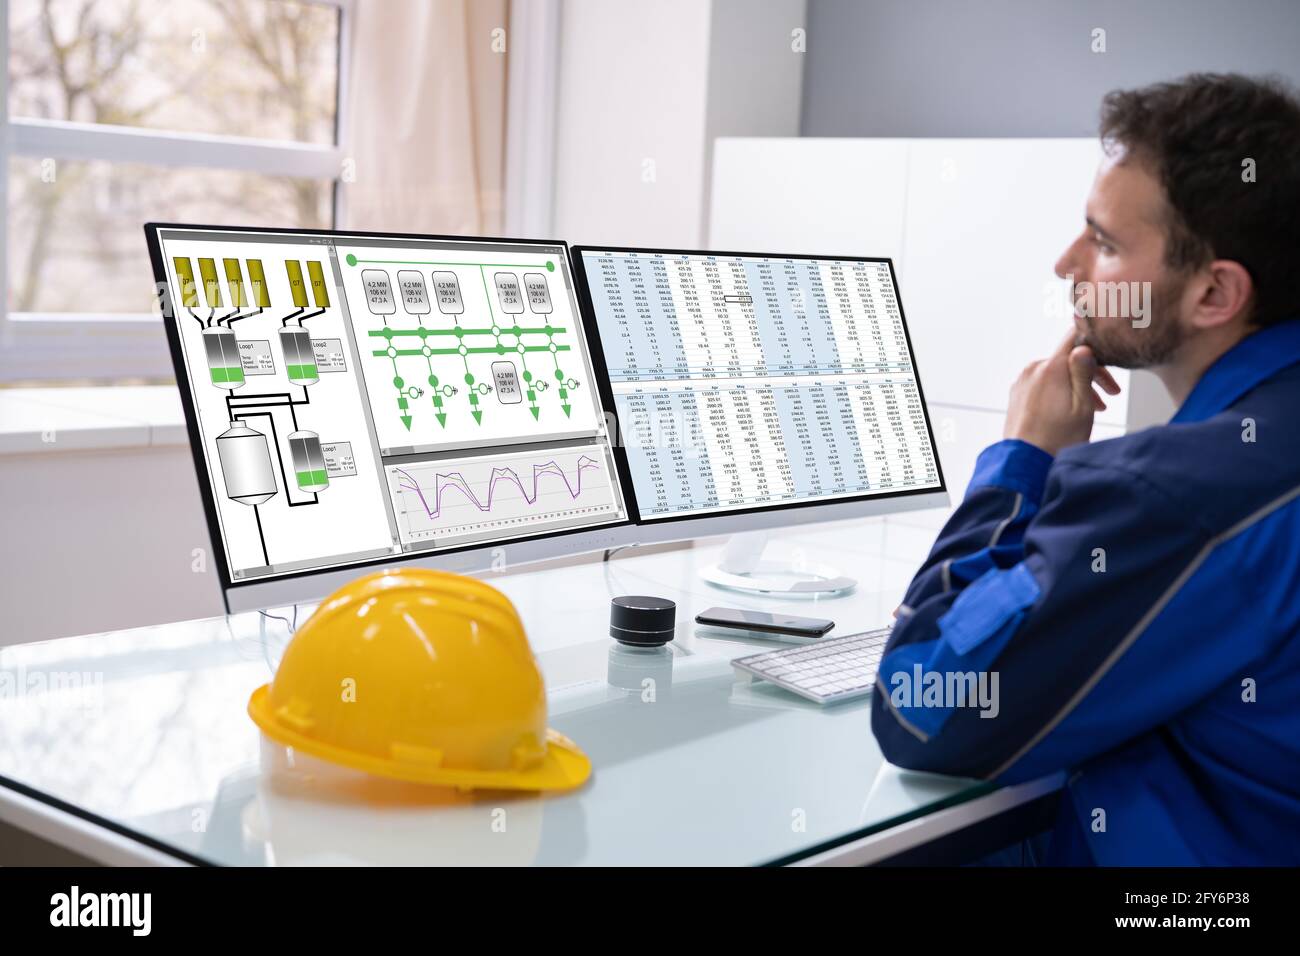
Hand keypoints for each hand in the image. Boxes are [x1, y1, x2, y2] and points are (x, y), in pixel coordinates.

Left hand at [1003, 330, 1121, 455]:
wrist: (1026, 464)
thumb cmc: (1057, 440)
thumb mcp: (1082, 405)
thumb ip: (1084, 373)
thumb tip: (1084, 346)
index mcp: (1050, 368)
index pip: (1074, 336)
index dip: (1094, 340)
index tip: (1110, 351)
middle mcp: (1032, 370)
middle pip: (1067, 359)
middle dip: (1092, 373)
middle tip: (1112, 394)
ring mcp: (1022, 383)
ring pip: (1056, 374)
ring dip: (1078, 385)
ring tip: (1096, 408)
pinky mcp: (1017, 396)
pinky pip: (1043, 385)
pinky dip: (1060, 392)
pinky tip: (1072, 410)